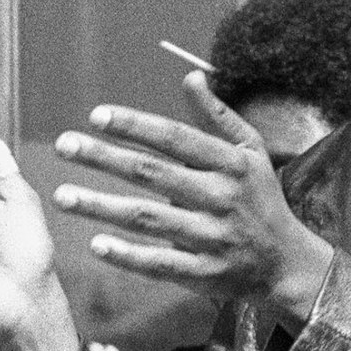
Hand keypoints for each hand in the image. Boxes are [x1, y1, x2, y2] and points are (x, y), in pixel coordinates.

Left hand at [50, 71, 333, 331]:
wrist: (289, 263)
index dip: (137, 126)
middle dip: (105, 157)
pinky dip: (128, 255)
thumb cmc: (261, 199)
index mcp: (232, 164)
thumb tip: (191, 77)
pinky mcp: (205, 273)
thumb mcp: (252, 152)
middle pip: (154, 174)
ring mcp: (214, 237)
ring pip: (149, 218)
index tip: (97, 115)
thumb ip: (218, 116)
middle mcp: (222, 197)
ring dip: (102, 206)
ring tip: (62, 195)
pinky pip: (160, 263)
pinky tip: (96, 243)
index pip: (177, 139)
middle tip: (64, 145)